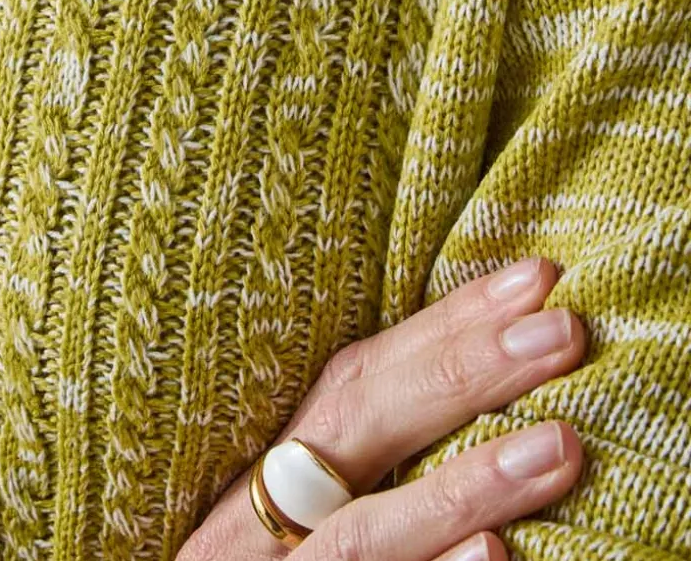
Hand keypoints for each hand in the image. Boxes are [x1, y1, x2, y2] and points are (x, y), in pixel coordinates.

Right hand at [178, 256, 585, 560]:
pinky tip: (491, 556)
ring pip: (361, 538)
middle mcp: (250, 524)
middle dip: (459, 372)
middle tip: (560, 327)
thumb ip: (345, 465)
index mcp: (260, 473)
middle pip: (352, 429)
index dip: (441, 321)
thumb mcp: (272, 517)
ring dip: (462, 485)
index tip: (532, 278)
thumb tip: (470, 401)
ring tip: (558, 446)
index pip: (354, 377)